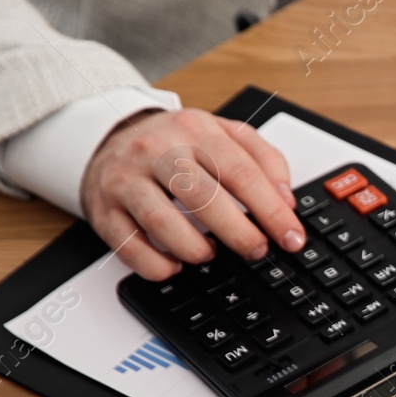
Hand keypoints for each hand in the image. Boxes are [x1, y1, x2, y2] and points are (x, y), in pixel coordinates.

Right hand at [80, 109, 304, 280]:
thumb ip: (263, 159)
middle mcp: (157, 151)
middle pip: (204, 197)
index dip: (272, 211)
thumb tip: (286, 200)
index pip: (241, 173)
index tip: (292, 238)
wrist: (111, 134)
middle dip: (239, 233)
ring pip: (163, 223)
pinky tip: (174, 265)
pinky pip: (129, 246)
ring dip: (196, 250)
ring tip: (212, 254)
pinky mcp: (104, 209)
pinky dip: (156, 265)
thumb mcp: (224, 134)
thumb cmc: (176, 142)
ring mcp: (126, 180)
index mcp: (195, 131)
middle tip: (256, 251)